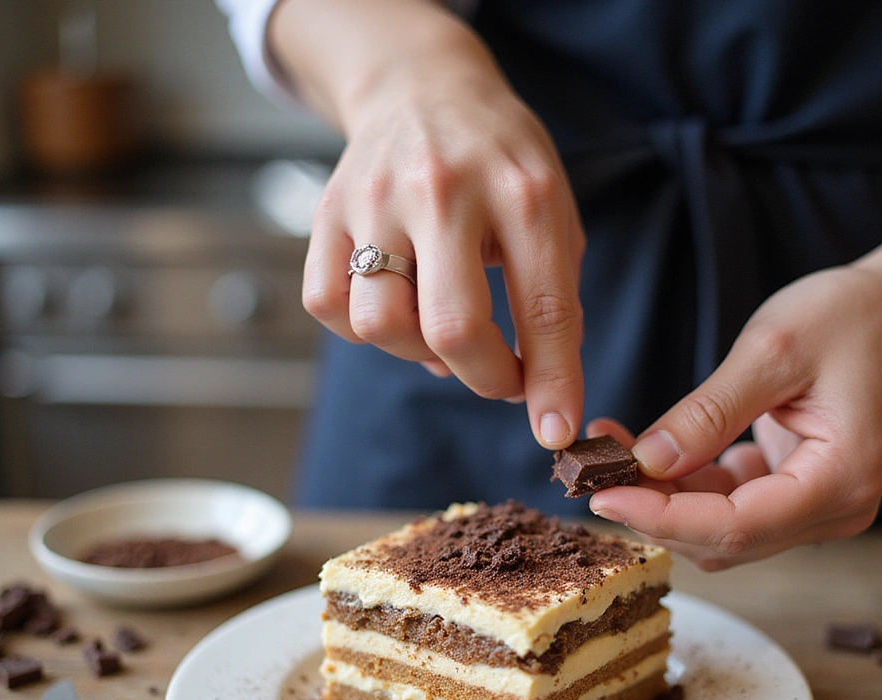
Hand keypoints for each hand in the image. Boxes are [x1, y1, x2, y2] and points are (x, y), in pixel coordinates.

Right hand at [294, 7, 585, 448]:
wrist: (423, 87)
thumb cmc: (499, 164)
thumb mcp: (551, 214)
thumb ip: (553, 300)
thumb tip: (539, 395)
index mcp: (520, 191)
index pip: (542, 307)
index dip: (552, 381)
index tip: (556, 430)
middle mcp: (443, 190)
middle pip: (451, 328)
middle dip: (484, 377)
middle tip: (500, 377)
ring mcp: (375, 199)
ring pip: (381, 325)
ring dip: (419, 354)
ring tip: (442, 328)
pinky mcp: (326, 213)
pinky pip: (330, 307)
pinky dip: (364, 329)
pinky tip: (397, 306)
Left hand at [587, 263, 881, 568]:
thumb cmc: (851, 318)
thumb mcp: (772, 352)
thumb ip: (708, 414)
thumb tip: (648, 462)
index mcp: (841, 481)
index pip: (734, 526)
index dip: (660, 517)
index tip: (600, 494)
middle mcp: (833, 510)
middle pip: (723, 538)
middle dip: (654, 509)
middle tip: (596, 466)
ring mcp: (815, 507)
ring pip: (718, 530)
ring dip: (663, 500)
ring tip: (614, 451)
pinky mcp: (795, 494)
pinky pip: (728, 507)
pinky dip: (685, 486)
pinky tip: (650, 450)